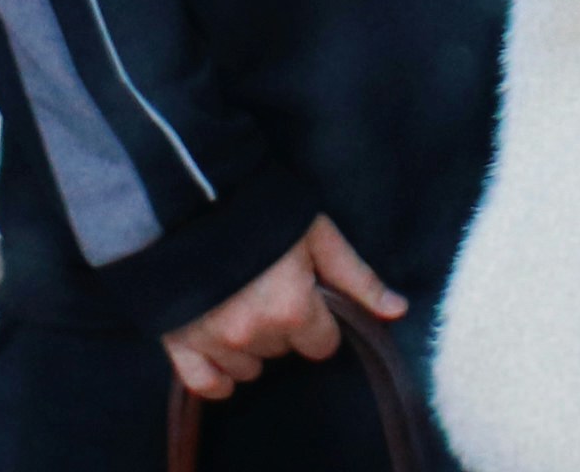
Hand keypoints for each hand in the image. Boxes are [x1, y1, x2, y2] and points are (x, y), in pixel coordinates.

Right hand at [162, 215, 402, 404]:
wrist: (191, 196)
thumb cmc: (263, 211)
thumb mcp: (318, 236)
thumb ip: (358, 278)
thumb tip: (398, 311)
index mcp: (292, 310)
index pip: (322, 344)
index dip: (319, 320)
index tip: (306, 295)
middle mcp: (254, 334)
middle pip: (284, 351)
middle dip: (283, 326)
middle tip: (269, 288)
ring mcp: (215, 343)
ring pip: (249, 368)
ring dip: (250, 345)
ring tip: (240, 305)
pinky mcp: (181, 344)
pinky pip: (206, 383)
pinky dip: (217, 377)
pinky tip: (224, 358)